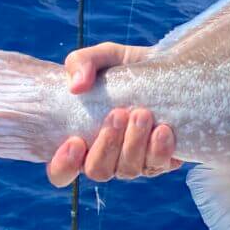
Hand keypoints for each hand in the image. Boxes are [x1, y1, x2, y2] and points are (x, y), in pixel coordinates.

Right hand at [45, 42, 182, 186]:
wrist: (168, 69)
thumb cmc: (125, 70)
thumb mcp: (103, 57)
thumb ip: (82, 63)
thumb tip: (76, 86)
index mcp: (81, 140)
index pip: (61, 171)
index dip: (63, 165)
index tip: (74, 141)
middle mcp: (105, 157)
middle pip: (98, 171)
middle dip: (107, 144)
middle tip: (118, 113)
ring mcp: (133, 162)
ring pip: (128, 170)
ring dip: (134, 143)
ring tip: (143, 114)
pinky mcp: (161, 160)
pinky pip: (158, 166)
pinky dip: (160, 150)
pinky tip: (163, 130)